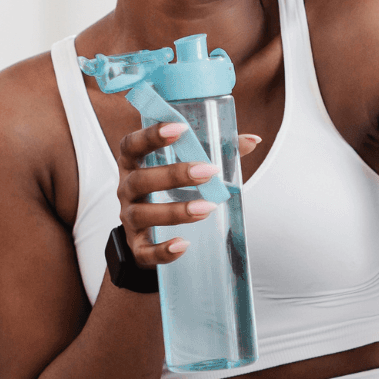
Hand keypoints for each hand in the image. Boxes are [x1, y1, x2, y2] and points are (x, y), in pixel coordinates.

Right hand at [112, 125, 260, 266]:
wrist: (149, 233)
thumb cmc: (170, 189)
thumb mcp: (188, 166)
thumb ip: (216, 151)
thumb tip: (253, 140)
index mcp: (134, 163)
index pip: (131, 144)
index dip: (151, 135)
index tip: (179, 127)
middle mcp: (125, 189)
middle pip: (140, 180)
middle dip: (174, 175)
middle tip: (208, 172)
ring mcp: (129, 218)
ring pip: (143, 214)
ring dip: (175, 211)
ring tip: (208, 208)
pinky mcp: (136, 246)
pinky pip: (144, 251)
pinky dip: (163, 250)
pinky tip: (184, 245)